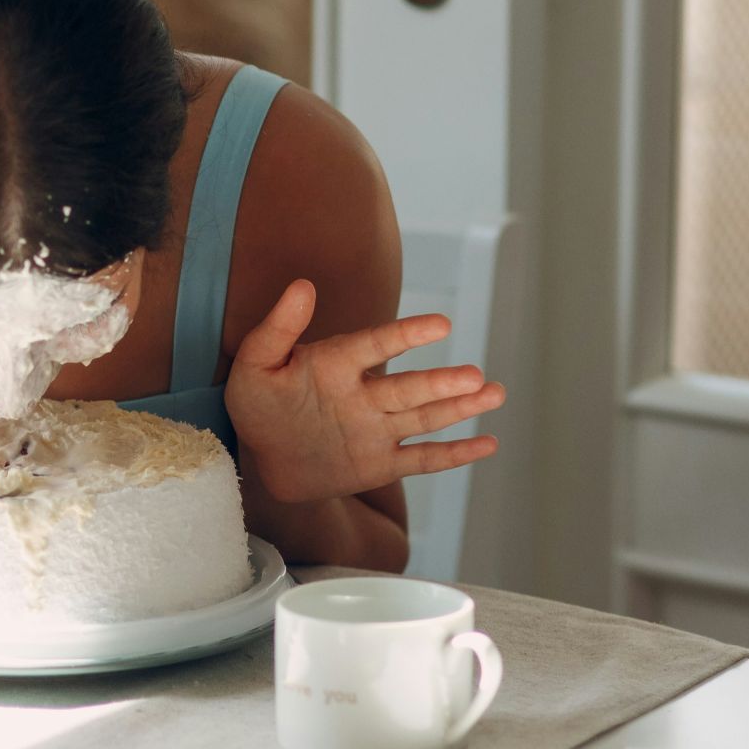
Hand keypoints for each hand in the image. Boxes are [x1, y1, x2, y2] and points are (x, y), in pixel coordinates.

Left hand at [224, 280, 505, 503]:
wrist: (262, 458)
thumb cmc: (258, 404)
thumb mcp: (255, 365)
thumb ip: (277, 329)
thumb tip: (301, 285)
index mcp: (337, 365)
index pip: (376, 345)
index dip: (407, 335)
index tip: (440, 324)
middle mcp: (365, 395)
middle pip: (410, 387)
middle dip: (443, 382)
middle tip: (475, 376)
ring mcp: (376, 430)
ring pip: (424, 417)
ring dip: (459, 407)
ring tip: (494, 392)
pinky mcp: (381, 463)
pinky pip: (422, 458)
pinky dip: (454, 454)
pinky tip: (487, 444)